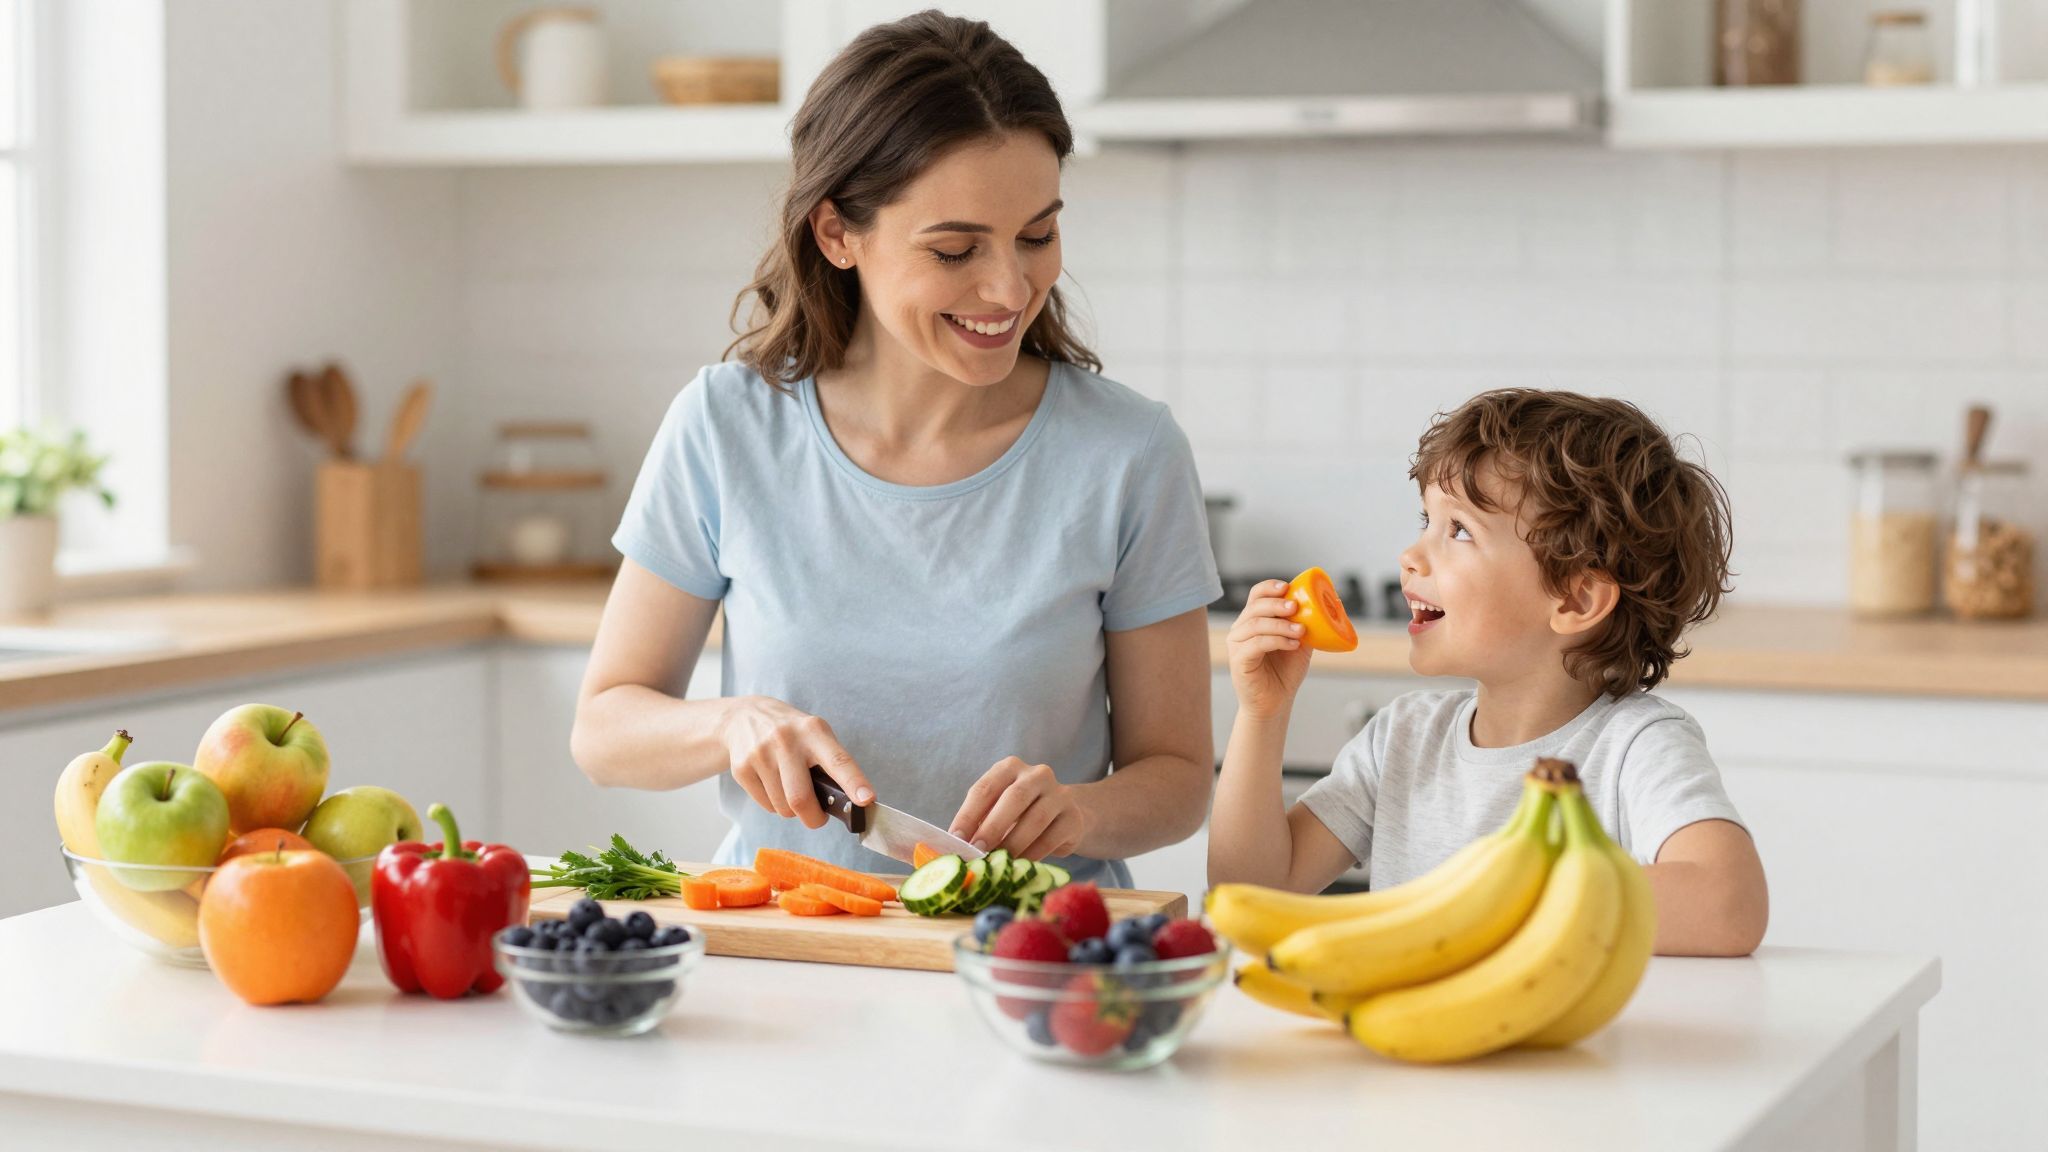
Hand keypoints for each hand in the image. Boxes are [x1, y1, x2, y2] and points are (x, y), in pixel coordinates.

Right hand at [719, 697, 872, 828]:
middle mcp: (786, 741)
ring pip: (783, 808)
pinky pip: (766, 806)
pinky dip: (775, 805)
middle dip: (814, 818)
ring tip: (791, 789)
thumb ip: (830, 763)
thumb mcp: (815, 734)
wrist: (744, 717)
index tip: (867, 800)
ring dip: (793, 810)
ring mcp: (760, 754)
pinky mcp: (741, 769)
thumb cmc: (791, 733)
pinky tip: (773, 785)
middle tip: (818, 817)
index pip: (837, 761)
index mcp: (813, 731)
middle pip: (801, 799)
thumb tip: (847, 802)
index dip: (854, 783)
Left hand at [949, 757, 1093, 860]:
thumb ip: (980, 822)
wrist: (1067, 815)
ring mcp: (1059, 794)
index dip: (968, 815)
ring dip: (1014, 844)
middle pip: (1014, 798)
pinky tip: (1020, 866)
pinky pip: (1052, 837)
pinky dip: (1033, 854)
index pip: (985, 789)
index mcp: (1010, 768)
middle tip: (977, 851)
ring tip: (998, 862)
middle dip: (993, 826)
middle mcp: (1036, 775)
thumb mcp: (998, 810)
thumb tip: (958, 846)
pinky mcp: (1074, 817)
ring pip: (1035, 819)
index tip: (956, 839)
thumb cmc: (1021, 814)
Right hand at [1228, 579, 1311, 718]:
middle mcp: (1242, 629)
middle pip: (1255, 606)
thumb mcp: (1299, 643)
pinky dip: (1277, 641)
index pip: (1256, 595)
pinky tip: (1292, 645)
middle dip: (1277, 604)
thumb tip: (1321, 607)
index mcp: (1254, 620)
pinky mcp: (1239, 660)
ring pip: (1256, 624)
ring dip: (1281, 625)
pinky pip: (1256, 643)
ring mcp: (1238, 644)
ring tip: (1301, 631)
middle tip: (1295, 607)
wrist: (1275, 702)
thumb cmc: (1284, 673)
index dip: (1270, 587)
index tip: (1288, 587)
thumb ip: (1305, 624)